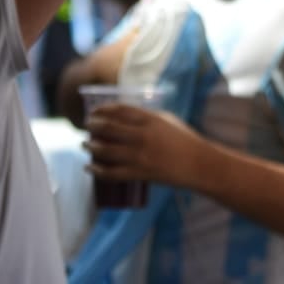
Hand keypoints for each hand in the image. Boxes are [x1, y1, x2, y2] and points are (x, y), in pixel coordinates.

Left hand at [82, 104, 206, 188]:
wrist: (198, 164)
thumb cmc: (185, 139)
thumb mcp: (168, 120)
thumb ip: (148, 117)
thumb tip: (126, 116)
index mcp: (150, 119)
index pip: (119, 110)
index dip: (103, 110)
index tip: (94, 111)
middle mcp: (143, 135)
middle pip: (109, 128)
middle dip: (93, 126)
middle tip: (87, 126)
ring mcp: (140, 155)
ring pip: (106, 150)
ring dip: (91, 146)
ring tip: (85, 144)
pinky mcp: (140, 173)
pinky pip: (113, 173)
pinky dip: (98, 170)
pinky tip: (89, 167)